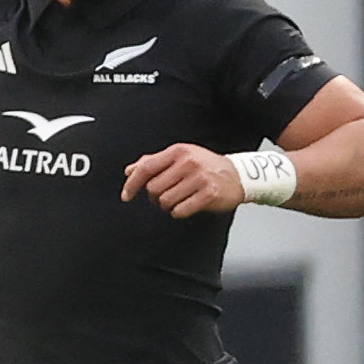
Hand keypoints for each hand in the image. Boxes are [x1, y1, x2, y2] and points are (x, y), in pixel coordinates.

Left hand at [121, 144, 249, 219]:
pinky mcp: (208, 194)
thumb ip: (154, 162)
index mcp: (178, 151)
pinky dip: (179, 212)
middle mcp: (188, 162)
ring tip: (179, 200)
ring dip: (168, 206)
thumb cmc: (205, 166)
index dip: (132, 183)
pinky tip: (187, 206)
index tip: (126, 196)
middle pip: (153, 188)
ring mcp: (199, 178)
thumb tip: (129, 171)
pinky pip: (180, 210)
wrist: (238, 175)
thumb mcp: (180, 157)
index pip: (146, 167)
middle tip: (166, 196)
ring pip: (165, 201)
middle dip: (155, 197)